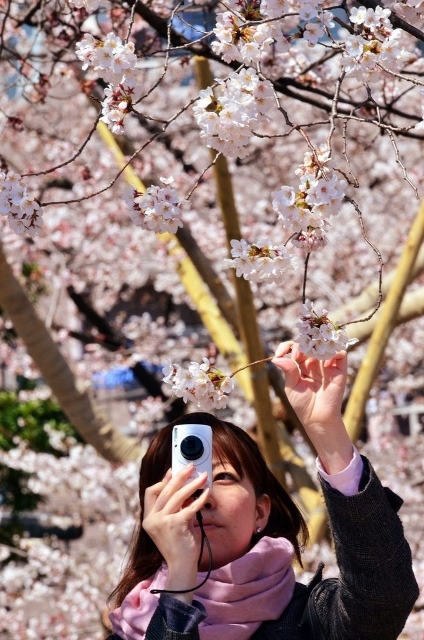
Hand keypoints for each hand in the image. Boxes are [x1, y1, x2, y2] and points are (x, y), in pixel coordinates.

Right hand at [142, 464, 209, 602]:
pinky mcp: (175, 525)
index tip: (173, 471)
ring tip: (202, 476)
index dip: (163, 480)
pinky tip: (206, 492)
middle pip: (165, 490)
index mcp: (148, 519)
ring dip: (192, 483)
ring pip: (177, 496)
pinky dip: (200, 498)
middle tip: (190, 466)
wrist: (182, 567)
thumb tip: (183, 487)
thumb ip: (174, 508)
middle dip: (179, 476)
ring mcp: (162, 522)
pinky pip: (190, 507)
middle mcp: (152, 519)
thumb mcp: (172, 523)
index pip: (150, 492)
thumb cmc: (179, 545)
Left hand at [272, 341, 352, 473]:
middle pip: (310, 343)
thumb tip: (276, 358)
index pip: (295, 347)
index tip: (281, 353)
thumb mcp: (291, 386)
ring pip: (325, 345)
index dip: (288, 346)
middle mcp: (314, 362)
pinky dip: (334, 352)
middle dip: (303, 345)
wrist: (318, 419)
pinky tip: (325, 363)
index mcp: (301, 365)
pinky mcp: (339, 370)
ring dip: (318, 345)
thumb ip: (288, 370)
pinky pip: (340, 354)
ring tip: (312, 353)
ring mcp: (327, 365)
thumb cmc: (303, 404)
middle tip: (297, 354)